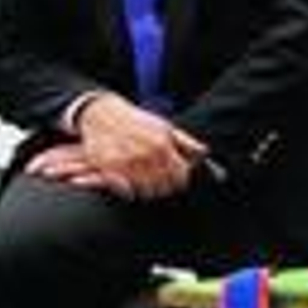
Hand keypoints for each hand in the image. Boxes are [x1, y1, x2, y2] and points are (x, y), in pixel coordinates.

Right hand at [27, 93, 207, 199]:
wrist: (102, 115)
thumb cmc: (137, 122)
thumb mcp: (165, 127)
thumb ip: (186, 142)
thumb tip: (205, 154)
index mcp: (162, 143)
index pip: (181, 175)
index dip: (181, 182)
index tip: (177, 183)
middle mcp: (146, 153)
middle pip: (164, 186)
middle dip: (165, 189)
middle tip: (161, 187)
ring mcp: (127, 162)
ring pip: (146, 192)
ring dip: (148, 192)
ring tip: (146, 185)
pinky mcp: (108, 168)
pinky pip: (126, 192)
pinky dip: (130, 193)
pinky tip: (131, 186)